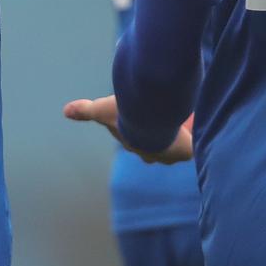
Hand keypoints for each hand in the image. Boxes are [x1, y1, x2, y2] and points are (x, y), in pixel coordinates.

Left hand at [62, 95, 193, 164]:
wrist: (151, 123)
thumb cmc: (125, 117)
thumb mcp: (102, 111)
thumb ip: (86, 110)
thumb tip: (66, 110)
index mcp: (133, 145)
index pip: (134, 141)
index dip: (137, 132)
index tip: (141, 122)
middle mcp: (150, 154)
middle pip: (154, 150)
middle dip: (159, 141)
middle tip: (164, 125)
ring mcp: (167, 155)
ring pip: (174, 150)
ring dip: (178, 140)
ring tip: (185, 123)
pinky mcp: (184, 153)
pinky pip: (191, 150)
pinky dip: (195, 142)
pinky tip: (200, 127)